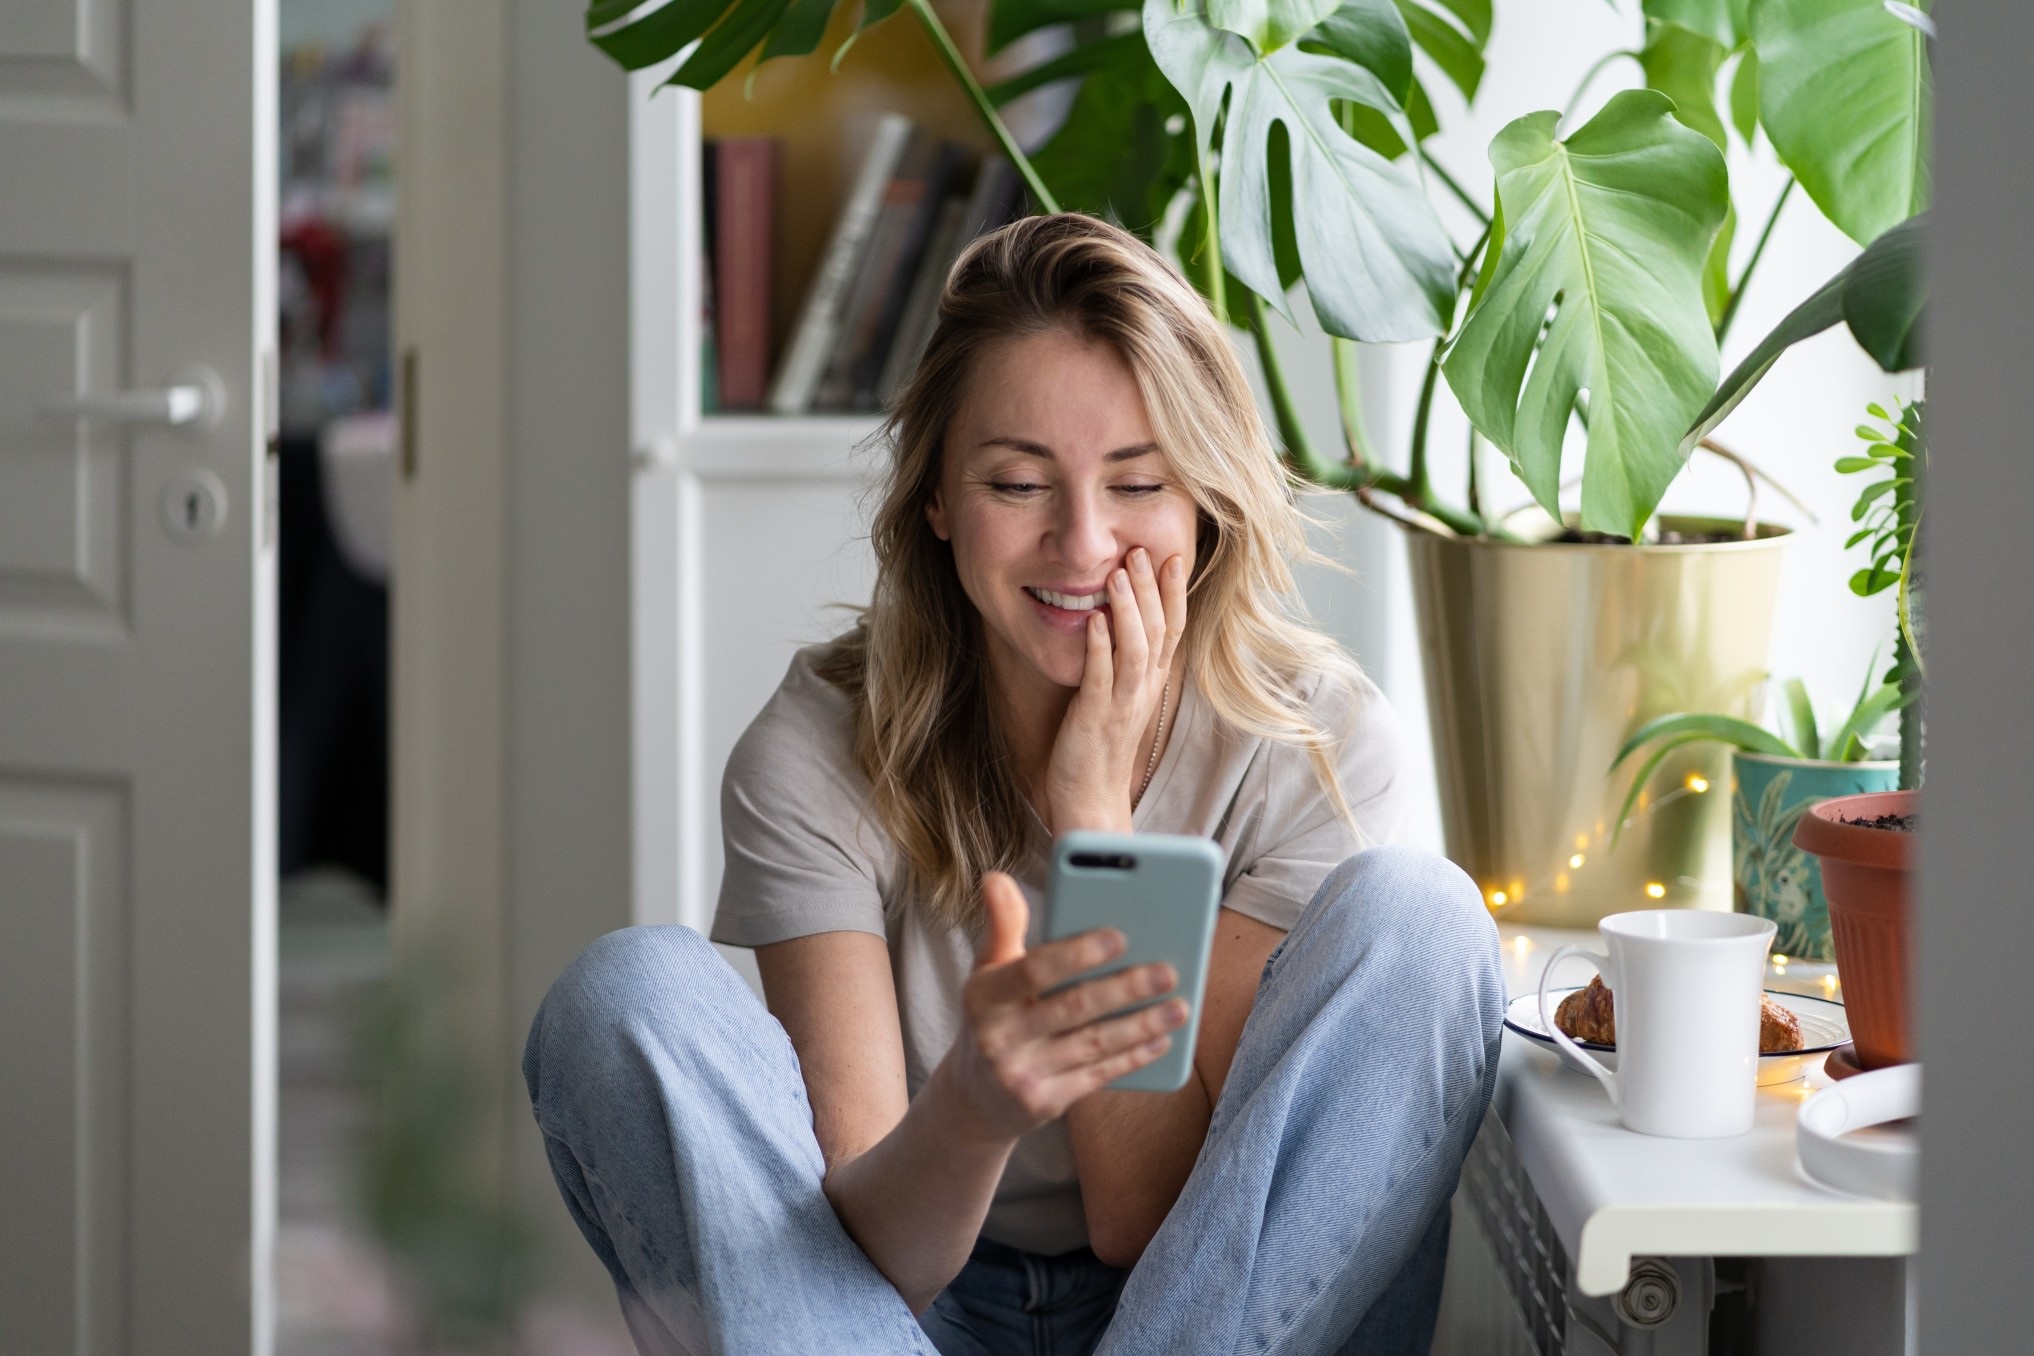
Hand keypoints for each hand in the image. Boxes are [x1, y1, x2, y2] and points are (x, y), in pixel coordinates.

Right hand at [940, 873, 1188, 1144]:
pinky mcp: (1046, 1103)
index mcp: (984, 996)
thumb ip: (1002, 925)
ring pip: (1093, 1043)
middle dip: (1126, 989)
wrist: (975, 1098)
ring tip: (1180, 1006)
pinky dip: (1133, 1057)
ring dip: (1142, 1025)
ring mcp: (1021, 1075)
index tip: (1120, 936)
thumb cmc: (994, 1017)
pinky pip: (1098, 1075)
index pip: (1034, 970)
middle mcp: (997, 1037)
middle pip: (1074, 1007)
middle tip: (1168, 971)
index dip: (1077, 954)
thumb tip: (997, 877)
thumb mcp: (988, 972)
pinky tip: (1162, 1040)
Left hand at [1044, 548, 1187, 832]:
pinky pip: (1102, 677)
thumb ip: (1124, 662)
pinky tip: (1094, 620)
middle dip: (1151, 589)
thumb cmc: (1100, 747)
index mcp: (1151, 682)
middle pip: (1156, 631)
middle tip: (1142, 550)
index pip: (1171, 629)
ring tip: (1120, 574)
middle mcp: (1144, 689)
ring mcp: (1122, 703)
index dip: (1173, 593)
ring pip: (1135, 649)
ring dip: (1129, 610)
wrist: (1092, 799)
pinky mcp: (1096, 717)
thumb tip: (1119, 623)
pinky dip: (1100, 647)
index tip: (1173, 557)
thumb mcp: (1119, 697)